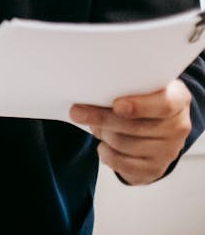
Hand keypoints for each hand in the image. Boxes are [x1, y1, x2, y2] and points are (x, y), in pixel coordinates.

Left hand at [70, 79, 192, 184]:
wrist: (154, 129)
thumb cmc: (140, 100)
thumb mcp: (138, 88)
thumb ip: (122, 87)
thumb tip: (89, 91)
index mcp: (177, 99)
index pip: (164, 105)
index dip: (139, 106)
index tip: (116, 105)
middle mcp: (178, 126)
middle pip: (135, 126)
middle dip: (101, 118)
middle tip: (77, 112)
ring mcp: (168, 150)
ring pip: (124, 143)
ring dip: (102, 134)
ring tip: (97, 126)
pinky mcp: (155, 169)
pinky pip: (121, 163)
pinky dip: (105, 152)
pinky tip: (103, 144)